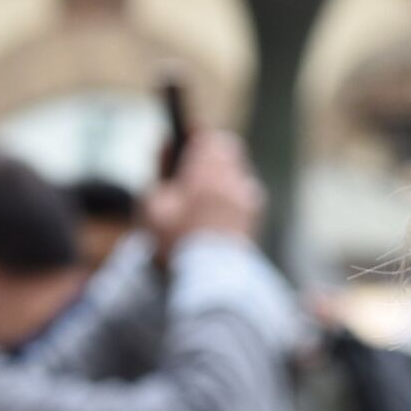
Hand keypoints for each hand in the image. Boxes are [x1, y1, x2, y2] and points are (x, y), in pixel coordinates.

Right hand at [142, 129, 263, 249]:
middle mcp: (233, 181)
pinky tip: (217, 209)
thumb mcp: (155, 207)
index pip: (208, 138)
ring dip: (222, 173)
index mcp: (208, 175)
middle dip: (210, 151)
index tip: (185, 132)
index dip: (196, 133)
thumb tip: (167, 142)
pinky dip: (231, 193)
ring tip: (203, 189)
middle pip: (227, 150)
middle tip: (192, 163)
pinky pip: (243, 192)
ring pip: (236, 171)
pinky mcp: (255, 215)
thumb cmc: (178, 242)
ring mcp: (248, 197)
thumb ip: (162, 171)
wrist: (211, 279)